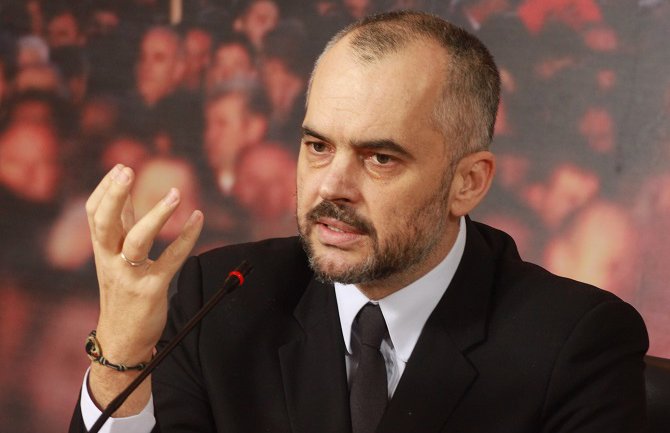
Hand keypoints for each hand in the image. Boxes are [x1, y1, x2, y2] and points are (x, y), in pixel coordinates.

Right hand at [85, 164, 202, 412]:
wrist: (122, 340)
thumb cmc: (121, 294)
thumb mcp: (113, 261)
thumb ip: (119, 231)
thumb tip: (123, 197)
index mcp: (102, 251)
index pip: (94, 214)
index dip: (105, 189)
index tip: (120, 168)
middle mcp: (111, 261)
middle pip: (105, 222)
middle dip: (113, 194)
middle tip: (127, 170)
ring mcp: (131, 275)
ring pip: (137, 240)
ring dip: (156, 215)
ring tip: (174, 194)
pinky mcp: (152, 289)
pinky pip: (172, 259)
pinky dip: (187, 237)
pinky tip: (198, 218)